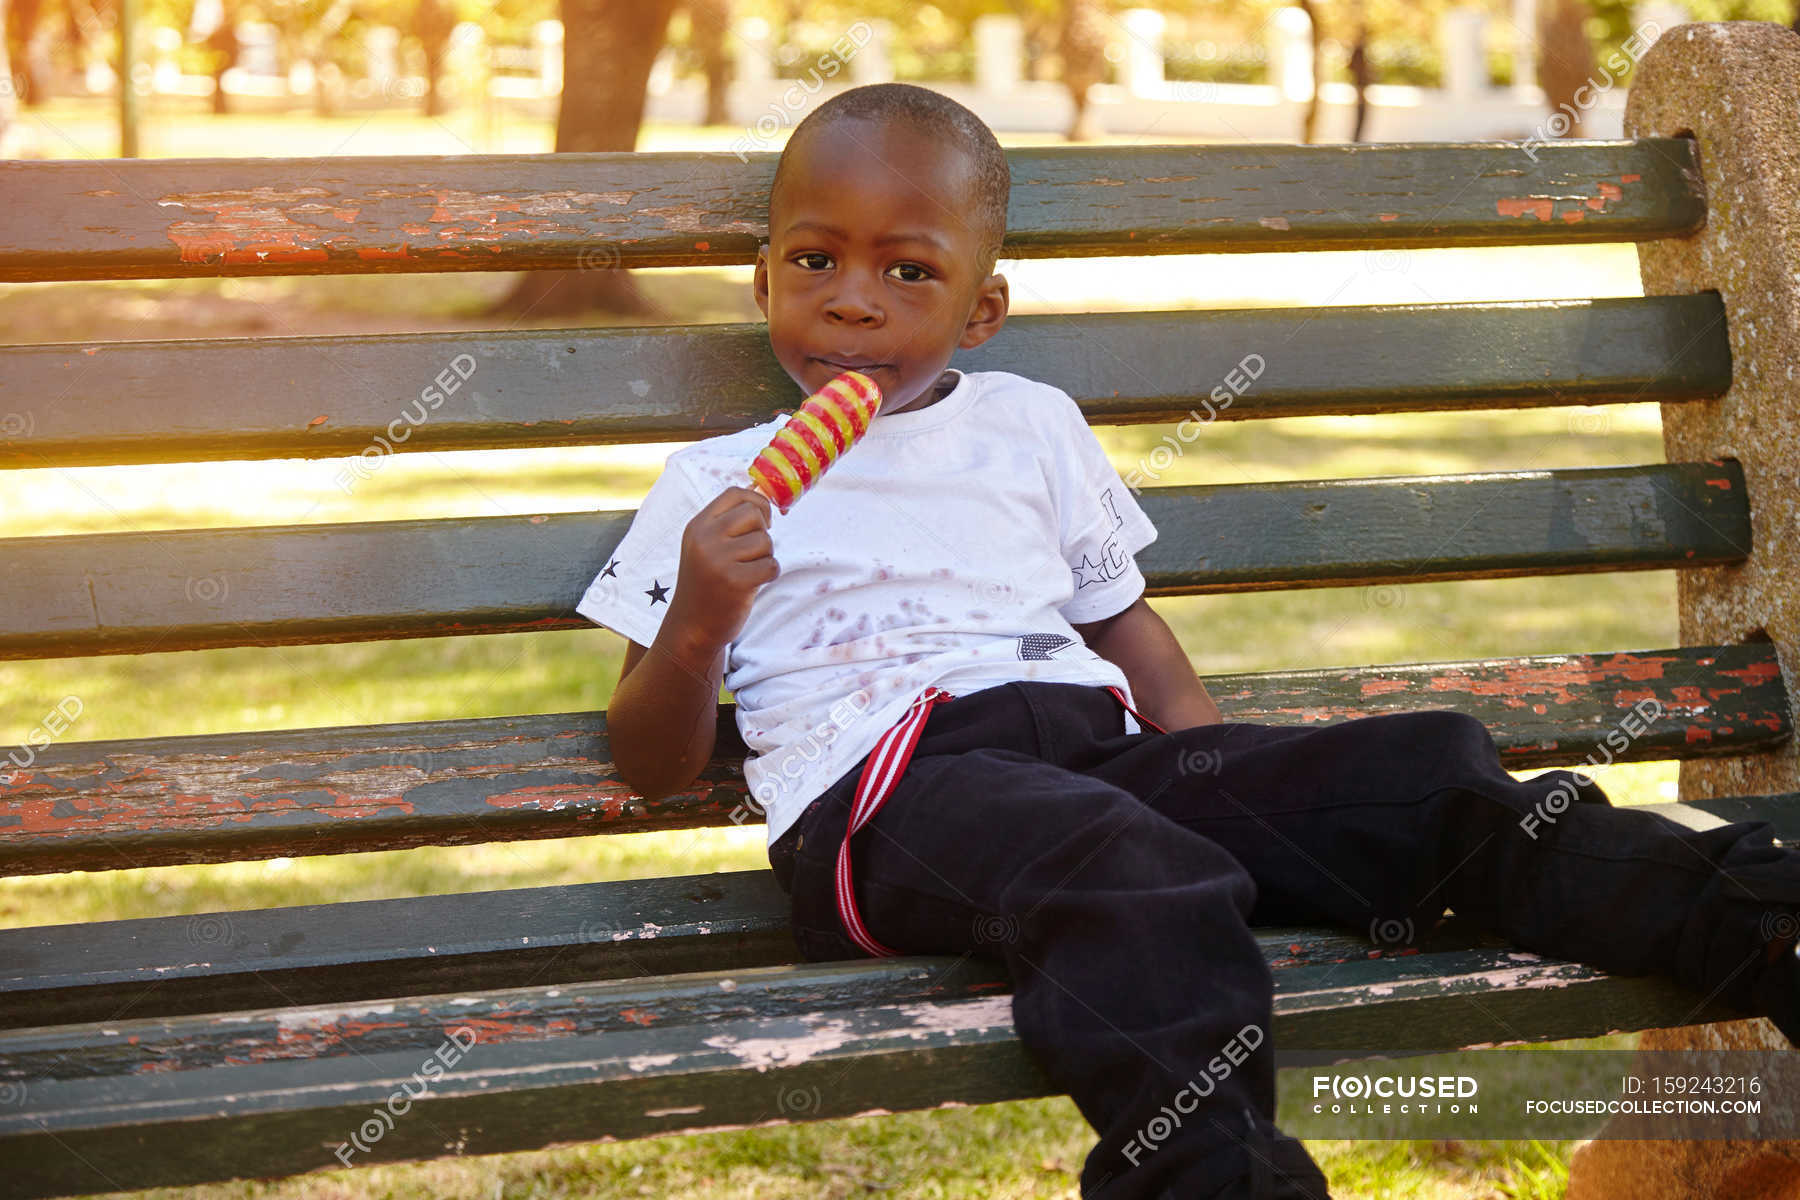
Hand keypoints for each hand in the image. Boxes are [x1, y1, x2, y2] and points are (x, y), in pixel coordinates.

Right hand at [666, 485, 778, 649]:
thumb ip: (729, 522)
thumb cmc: (707, 584)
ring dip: (765, 557)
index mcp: (697, 526)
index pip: (735, 494)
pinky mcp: (734, 582)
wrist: (692, 628)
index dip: (758, 503)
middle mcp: (704, 539)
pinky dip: (769, 575)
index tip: (763, 522)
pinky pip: (771, 566)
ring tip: (747, 572)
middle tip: (752, 554)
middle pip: (754, 514)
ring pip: (765, 541)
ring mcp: (717, 560)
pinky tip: (752, 585)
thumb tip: (762, 492)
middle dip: (763, 533)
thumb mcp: (707, 547)